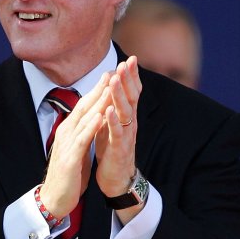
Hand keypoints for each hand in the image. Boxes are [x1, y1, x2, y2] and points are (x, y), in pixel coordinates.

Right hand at [39, 72, 112, 217]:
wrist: (55, 198)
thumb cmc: (69, 175)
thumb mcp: (77, 149)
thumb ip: (84, 134)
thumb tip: (93, 120)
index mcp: (69, 131)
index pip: (84, 106)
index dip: (97, 90)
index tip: (110, 74)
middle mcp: (66, 133)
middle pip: (84, 107)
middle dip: (99, 89)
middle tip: (112, 71)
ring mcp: (67, 145)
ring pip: (84, 119)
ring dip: (97, 102)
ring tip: (109, 87)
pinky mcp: (70, 158)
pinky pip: (82, 139)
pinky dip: (91, 126)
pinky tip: (100, 116)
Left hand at [95, 57, 141, 216]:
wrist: (116, 179)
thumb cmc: (112, 150)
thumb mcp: (112, 125)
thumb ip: (114, 108)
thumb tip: (111, 88)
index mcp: (126, 118)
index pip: (131, 93)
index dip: (131, 77)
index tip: (130, 59)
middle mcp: (129, 124)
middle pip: (131, 98)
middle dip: (128, 80)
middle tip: (127, 62)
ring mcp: (126, 136)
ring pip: (124, 113)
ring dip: (119, 95)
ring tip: (115, 80)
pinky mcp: (118, 149)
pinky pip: (116, 133)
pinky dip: (112, 121)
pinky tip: (108, 110)